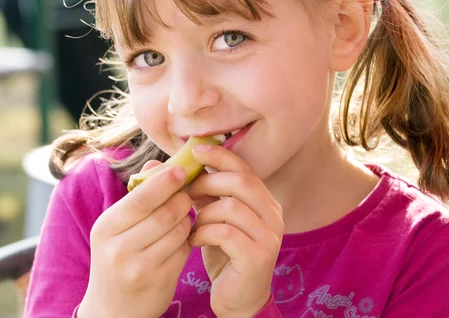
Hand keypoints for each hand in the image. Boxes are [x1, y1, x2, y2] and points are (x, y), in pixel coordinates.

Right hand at [78, 161, 191, 317]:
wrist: (111, 309)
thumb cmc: (116, 257)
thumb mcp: (116, 226)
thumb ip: (137, 194)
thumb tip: (156, 162)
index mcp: (106, 227)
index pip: (141, 197)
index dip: (165, 181)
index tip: (181, 170)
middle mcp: (119, 248)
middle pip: (165, 213)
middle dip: (182, 199)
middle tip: (187, 193)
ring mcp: (140, 268)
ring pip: (179, 230)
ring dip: (187, 218)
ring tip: (183, 215)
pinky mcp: (160, 282)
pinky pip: (184, 250)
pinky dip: (188, 239)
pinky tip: (182, 237)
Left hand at [186, 145, 283, 317]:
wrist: (238, 299)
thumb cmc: (224, 254)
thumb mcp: (214, 218)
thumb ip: (204, 194)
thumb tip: (175, 165)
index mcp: (265, 201)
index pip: (245, 169)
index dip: (220, 156)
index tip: (195, 150)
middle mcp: (274, 215)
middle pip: (241, 182)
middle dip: (207, 182)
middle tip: (185, 192)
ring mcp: (269, 237)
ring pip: (232, 207)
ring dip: (203, 212)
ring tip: (191, 224)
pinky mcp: (258, 257)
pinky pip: (226, 233)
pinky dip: (204, 232)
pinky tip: (194, 240)